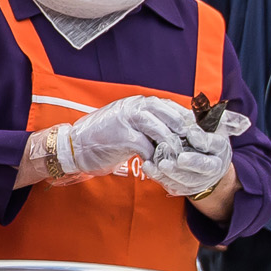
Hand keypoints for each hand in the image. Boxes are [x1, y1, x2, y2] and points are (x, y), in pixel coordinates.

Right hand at [63, 95, 190, 175]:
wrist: (72, 146)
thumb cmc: (102, 138)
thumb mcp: (127, 125)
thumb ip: (148, 124)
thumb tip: (175, 132)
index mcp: (138, 102)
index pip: (172, 107)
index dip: (188, 122)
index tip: (198, 137)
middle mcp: (135, 106)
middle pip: (172, 116)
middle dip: (186, 135)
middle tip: (196, 150)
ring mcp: (128, 119)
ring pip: (163, 131)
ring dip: (173, 149)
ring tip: (179, 161)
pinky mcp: (122, 136)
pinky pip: (148, 148)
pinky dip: (156, 160)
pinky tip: (158, 168)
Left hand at [148, 105, 249, 197]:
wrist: (199, 161)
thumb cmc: (202, 137)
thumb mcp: (211, 126)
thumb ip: (213, 119)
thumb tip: (221, 120)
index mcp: (220, 149)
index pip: (215, 144)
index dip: (204, 140)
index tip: (191, 134)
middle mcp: (213, 168)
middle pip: (204, 166)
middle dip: (192, 163)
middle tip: (179, 158)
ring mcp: (198, 180)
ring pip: (187, 179)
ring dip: (172, 172)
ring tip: (159, 164)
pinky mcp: (183, 187)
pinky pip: (171, 184)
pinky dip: (159, 176)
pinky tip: (149, 167)